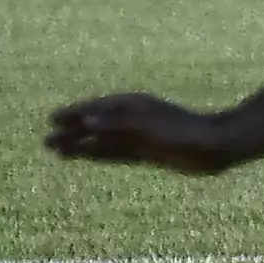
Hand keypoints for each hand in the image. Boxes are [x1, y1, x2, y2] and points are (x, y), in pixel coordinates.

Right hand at [45, 94, 238, 175]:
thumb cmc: (183, 131)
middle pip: (97, 125)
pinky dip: (98, 154)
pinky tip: (83, 157)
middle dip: (72, 132)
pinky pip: (116, 152)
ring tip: (56, 151)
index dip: (75, 114)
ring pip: (103, 141)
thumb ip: (116, 125)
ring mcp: (141, 136)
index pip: (98, 108)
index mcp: (134, 105)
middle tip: (45, 141)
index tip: (53, 120)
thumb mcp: (147, 127)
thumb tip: (87, 124)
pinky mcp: (149, 152)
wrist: (217, 147)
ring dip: (80, 145)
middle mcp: (135, 119)